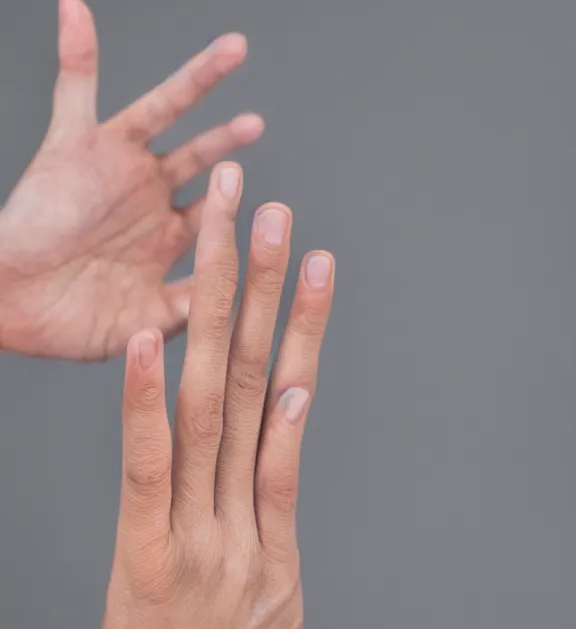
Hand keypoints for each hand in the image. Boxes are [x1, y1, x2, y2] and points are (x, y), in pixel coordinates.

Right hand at [0, 0, 263, 360]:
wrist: (13, 308)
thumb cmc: (72, 322)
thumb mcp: (148, 321)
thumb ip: (193, 305)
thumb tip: (239, 299)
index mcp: (166, 239)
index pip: (216, 214)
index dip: (241, 210)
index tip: (274, 211)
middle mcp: (145, 197)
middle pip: (200, 157)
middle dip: (228, 141)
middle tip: (255, 124)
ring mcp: (114, 167)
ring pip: (162, 111)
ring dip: (197, 81)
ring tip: (234, 51)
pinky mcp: (74, 146)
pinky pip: (75, 86)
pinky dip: (78, 48)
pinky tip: (79, 10)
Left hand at [64, 163, 334, 628]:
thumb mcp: (277, 627)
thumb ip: (279, 543)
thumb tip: (282, 470)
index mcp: (275, 540)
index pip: (291, 413)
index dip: (305, 335)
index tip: (314, 270)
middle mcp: (244, 524)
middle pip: (261, 388)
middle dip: (267, 293)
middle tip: (277, 217)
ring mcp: (198, 539)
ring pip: (215, 410)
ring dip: (223, 317)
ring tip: (232, 242)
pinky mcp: (144, 560)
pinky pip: (149, 469)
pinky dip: (151, 402)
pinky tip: (157, 339)